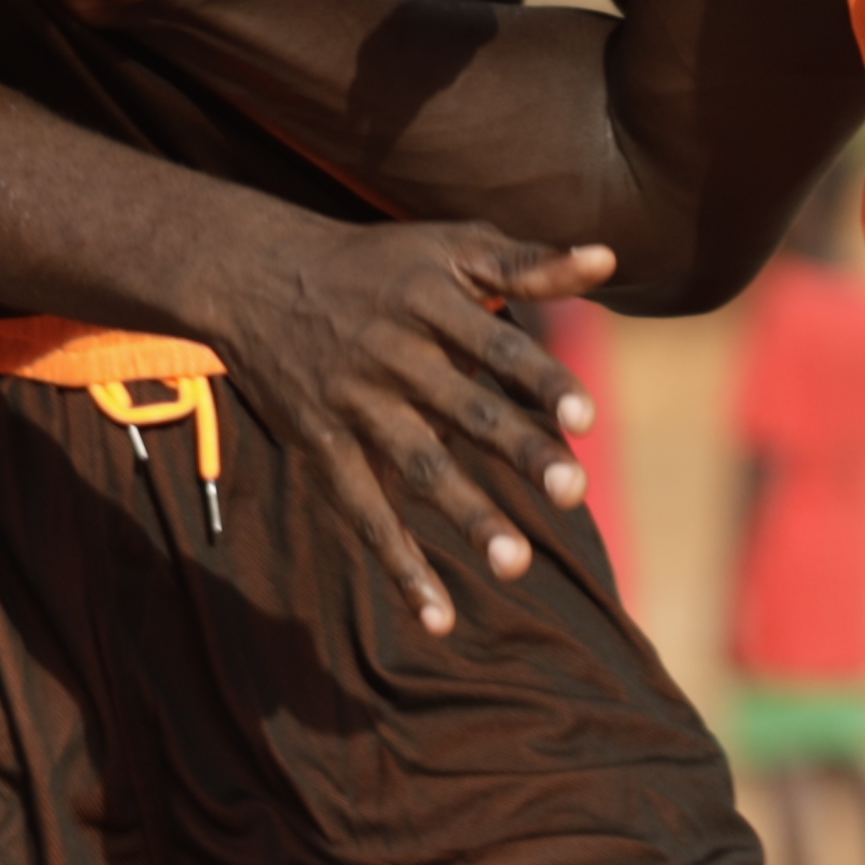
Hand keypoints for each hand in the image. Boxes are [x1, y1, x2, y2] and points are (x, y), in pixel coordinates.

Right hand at [194, 206, 617, 639]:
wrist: (253, 274)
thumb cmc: (378, 265)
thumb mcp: (450, 246)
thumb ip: (530, 262)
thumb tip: (611, 258)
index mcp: (432, 304)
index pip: (498, 346)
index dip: (541, 382)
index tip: (585, 420)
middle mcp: (394, 357)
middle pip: (465, 410)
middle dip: (519, 451)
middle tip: (573, 492)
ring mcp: (355, 405)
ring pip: (416, 468)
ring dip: (466, 516)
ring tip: (516, 566)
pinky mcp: (321, 447)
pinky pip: (362, 512)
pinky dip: (398, 565)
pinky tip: (439, 618)